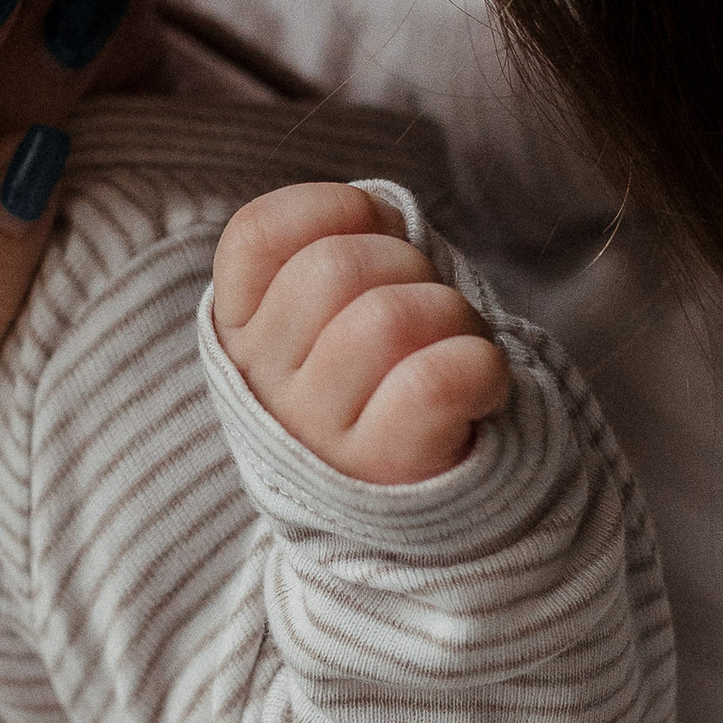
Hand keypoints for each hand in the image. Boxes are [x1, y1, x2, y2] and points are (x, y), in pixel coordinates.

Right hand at [212, 183, 508, 486]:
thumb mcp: (330, 318)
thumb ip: (336, 253)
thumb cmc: (381, 382)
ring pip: (388, 319)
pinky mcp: (384, 468)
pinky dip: (477, 365)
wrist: (413, 513)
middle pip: (336, 267)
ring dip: (451, 316)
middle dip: (408, 265)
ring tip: (457, 347)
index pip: (258, 234)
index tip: (372, 237)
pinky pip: (431, 383)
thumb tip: (377, 213)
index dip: (331, 209)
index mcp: (240, 332)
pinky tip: (481, 384)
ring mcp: (318, 432)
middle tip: (427, 306)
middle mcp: (265, 383)